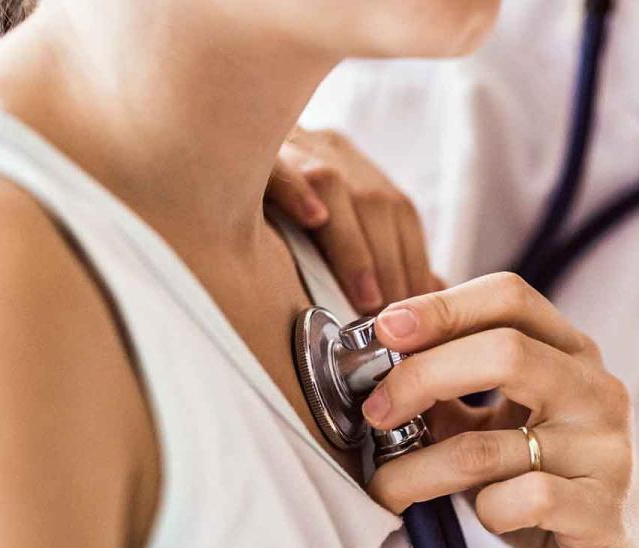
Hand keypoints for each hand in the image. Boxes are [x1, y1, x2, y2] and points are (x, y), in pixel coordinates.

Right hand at [266, 127, 438, 312]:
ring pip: (334, 184)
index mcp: (354, 166)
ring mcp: (290, 145)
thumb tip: (428, 286)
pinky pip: (275, 163)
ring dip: (355, 247)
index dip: (413, 260)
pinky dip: (297, 189)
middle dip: (391, 264)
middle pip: (376, 202)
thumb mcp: (332, 216)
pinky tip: (313, 218)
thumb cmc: (280, 201)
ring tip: (366, 297)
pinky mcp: (248, 150)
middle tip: (394, 317)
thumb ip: (378, 249)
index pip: (400, 213)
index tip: (417, 310)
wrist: (210, 140)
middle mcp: (329, 150)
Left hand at [364, 273, 638, 547]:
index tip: (384, 330)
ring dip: (419, 468)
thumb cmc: (545, 476)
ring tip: (387, 484)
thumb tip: (376, 360)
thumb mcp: (497, 422)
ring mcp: (605, 449)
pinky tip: (485, 513)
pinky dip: (485, 510)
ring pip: (491, 444)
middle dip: (422, 376)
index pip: (509, 296)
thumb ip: (448, 390)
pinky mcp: (602, 511)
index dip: (441, 306)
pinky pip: (521, 500)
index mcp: (569, 352)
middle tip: (376, 410)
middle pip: (504, 352)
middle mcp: (595, 389)